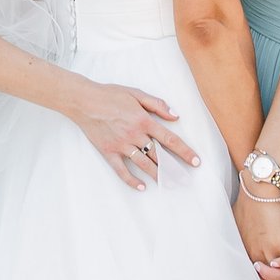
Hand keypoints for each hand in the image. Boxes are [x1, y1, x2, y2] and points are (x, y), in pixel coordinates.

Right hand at [74, 82, 198, 188]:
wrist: (84, 101)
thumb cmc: (110, 95)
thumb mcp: (136, 93)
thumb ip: (157, 104)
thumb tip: (175, 115)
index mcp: (143, 120)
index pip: (169, 139)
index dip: (184, 151)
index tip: (195, 161)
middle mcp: (135, 135)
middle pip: (159, 155)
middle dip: (174, 168)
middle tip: (185, 179)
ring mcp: (121, 145)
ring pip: (144, 164)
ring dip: (157, 175)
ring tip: (169, 184)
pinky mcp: (108, 152)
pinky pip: (121, 170)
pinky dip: (132, 180)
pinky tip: (141, 186)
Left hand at [237, 182, 279, 279]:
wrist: (257, 191)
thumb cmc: (248, 205)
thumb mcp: (241, 230)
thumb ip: (247, 245)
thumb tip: (249, 250)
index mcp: (246, 257)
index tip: (263, 274)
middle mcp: (256, 259)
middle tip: (273, 266)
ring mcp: (268, 255)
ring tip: (277, 260)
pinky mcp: (279, 247)